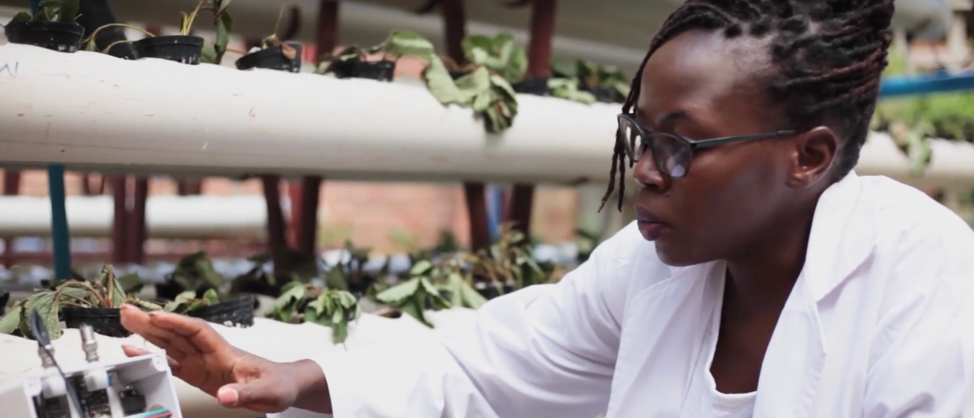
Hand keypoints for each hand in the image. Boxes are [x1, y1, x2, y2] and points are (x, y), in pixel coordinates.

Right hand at [119, 304, 311, 412]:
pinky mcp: (198, 374)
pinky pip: (171, 362)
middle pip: (177, 332)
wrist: (284, 387)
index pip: (197, 331)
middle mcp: (210, 353)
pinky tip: (133, 350)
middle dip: (152, 321)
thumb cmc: (278, 385)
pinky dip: (151, 356)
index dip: (176, 322)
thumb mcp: (267, 392)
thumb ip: (244, 394)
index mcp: (226, 352)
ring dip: (147, 332)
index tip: (154, 317)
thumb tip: (224, 396)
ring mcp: (202, 362)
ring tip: (124, 320)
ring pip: (170, 343)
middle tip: (126, 311)